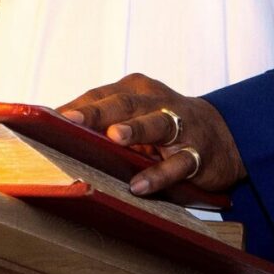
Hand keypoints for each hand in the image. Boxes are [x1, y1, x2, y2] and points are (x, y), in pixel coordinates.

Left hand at [58, 73, 245, 196]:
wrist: (226, 135)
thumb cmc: (164, 124)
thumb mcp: (135, 115)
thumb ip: (102, 120)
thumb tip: (53, 129)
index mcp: (135, 89)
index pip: (100, 95)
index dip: (76, 106)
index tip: (47, 118)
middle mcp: (157, 101)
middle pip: (124, 104)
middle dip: (97, 112)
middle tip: (72, 120)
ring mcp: (180, 125)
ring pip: (156, 124)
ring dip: (135, 130)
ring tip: (114, 138)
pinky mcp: (198, 154)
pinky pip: (178, 163)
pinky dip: (159, 173)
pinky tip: (139, 185)